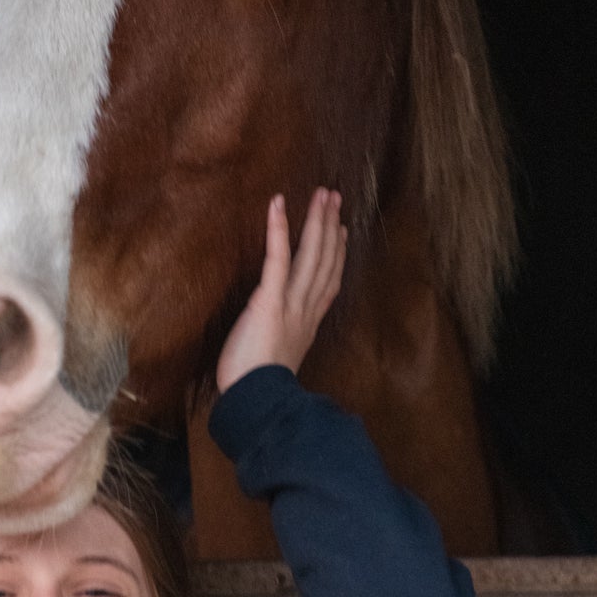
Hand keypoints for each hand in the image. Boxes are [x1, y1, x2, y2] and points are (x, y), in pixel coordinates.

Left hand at [215, 188, 345, 393]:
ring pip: (311, 255)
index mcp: (308, 324)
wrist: (256, 402)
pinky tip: (278, 203)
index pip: (329, 282)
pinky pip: (278, 259)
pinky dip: (279, 229)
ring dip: (316, 221)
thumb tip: (277, 330)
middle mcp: (306, 310)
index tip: (340, 231)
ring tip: (321, 194)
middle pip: (325, 261)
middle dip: (330, 227)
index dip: (336, 254)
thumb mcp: (277, 358)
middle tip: (333, 197)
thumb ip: (283, 338)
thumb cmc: (257, 387)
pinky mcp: (270, 301)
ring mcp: (291, 304)